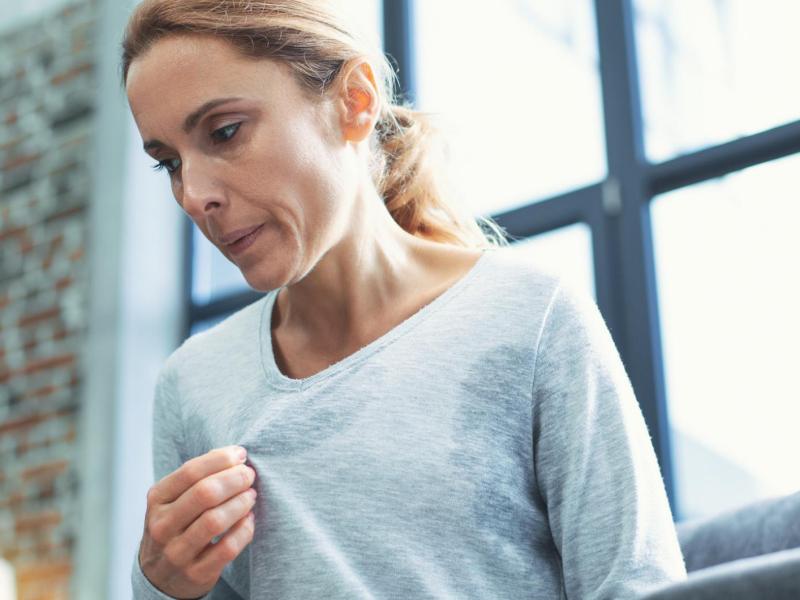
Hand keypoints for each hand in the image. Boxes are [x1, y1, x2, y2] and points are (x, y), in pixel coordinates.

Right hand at [138, 445, 256, 598]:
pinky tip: (249, 519)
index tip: (241, 454)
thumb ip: (198, 476)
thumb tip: (234, 454)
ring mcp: (177, 552)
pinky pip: (227, 548)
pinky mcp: (195, 573)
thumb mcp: (174, 498)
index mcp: (157, 499)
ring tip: (251, 495)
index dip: (221, 459)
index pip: (191, 471)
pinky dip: (244, 530)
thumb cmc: (176, 524)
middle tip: (249, 475)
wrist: (160, 575)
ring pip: (215, 521)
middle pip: (205, 494)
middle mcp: (162, 526)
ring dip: (241, 503)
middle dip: (235, 479)